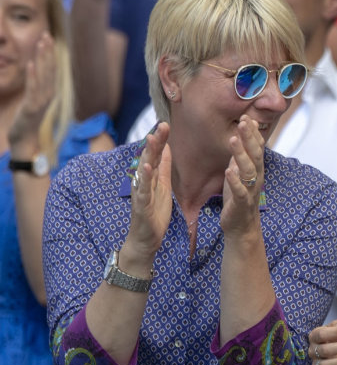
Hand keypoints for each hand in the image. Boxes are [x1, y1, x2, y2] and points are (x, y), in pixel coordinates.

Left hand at [8, 32, 55, 155]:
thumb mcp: (35, 101)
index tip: (48, 38)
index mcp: (50, 92)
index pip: (52, 69)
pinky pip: (33, 88)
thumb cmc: (29, 121)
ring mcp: (42, 100)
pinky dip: (33, 75)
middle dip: (48, 51)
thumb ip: (38, 88)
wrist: (26, 141)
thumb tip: (38, 74)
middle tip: (47, 34)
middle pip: (50, 68)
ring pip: (43, 75)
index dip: (50, 53)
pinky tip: (32, 63)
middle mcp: (49, 94)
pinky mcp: (32, 107)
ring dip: (43, 58)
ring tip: (41, 43)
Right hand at [127, 122, 173, 261]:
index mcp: (152, 177)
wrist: (146, 240)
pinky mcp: (141, 206)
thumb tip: (167, 147)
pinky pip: (143, 191)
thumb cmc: (154, 213)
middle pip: (150, 158)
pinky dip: (144, 179)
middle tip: (162, 125)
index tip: (166, 124)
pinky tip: (146, 167)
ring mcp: (141, 193)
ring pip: (144, 170)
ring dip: (148, 155)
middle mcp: (144, 182)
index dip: (161, 140)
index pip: (157, 155)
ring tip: (151, 139)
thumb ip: (164, 168)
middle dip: (156, 142)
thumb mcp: (163, 186)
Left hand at [219, 115, 263, 237]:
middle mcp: (256, 177)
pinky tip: (229, 171)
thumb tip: (240, 135)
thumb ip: (241, 156)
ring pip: (248, 170)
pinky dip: (235, 181)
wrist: (242, 226)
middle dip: (249, 138)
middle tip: (243, 121)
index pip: (257, 147)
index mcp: (256, 169)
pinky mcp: (241, 203)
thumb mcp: (240, 173)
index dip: (253, 133)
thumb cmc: (239, 198)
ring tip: (233, 139)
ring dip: (241, 154)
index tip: (246, 116)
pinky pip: (239, 191)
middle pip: (255, 154)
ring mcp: (250, 190)